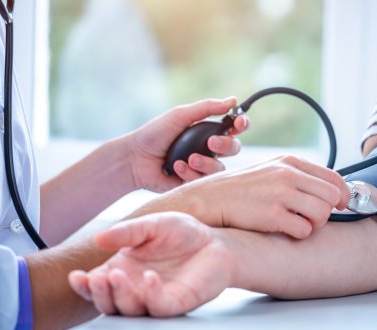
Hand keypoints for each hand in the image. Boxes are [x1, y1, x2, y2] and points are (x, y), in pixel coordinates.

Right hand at [68, 213, 233, 316]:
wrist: (216, 241)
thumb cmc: (183, 234)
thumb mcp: (152, 225)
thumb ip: (127, 232)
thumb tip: (98, 238)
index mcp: (124, 270)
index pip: (97, 284)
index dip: (84, 285)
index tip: (75, 276)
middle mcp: (136, 287)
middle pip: (108, 303)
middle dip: (98, 294)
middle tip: (96, 279)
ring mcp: (155, 297)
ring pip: (130, 309)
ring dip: (120, 295)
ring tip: (117, 276)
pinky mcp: (176, 302)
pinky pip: (159, 306)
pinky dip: (151, 294)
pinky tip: (149, 277)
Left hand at [126, 98, 248, 192]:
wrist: (135, 159)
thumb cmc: (155, 134)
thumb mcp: (180, 116)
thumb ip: (207, 108)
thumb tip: (233, 100)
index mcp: (208, 130)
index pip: (234, 127)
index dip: (241, 124)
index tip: (238, 122)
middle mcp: (209, 149)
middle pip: (234, 148)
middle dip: (226, 145)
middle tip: (212, 143)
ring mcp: (203, 167)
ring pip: (221, 168)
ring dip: (206, 162)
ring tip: (189, 158)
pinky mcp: (195, 182)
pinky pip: (205, 181)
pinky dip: (191, 173)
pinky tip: (177, 167)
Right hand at [135, 155, 350, 238]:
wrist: (207, 200)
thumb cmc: (240, 191)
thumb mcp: (269, 173)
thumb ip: (298, 179)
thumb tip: (332, 194)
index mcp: (289, 162)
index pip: (334, 178)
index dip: (343, 195)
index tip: (339, 206)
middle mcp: (288, 174)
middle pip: (333, 197)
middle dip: (327, 212)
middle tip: (310, 219)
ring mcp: (280, 193)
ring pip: (322, 214)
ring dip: (313, 225)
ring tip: (295, 224)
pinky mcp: (272, 214)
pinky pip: (304, 230)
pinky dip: (298, 235)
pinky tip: (282, 230)